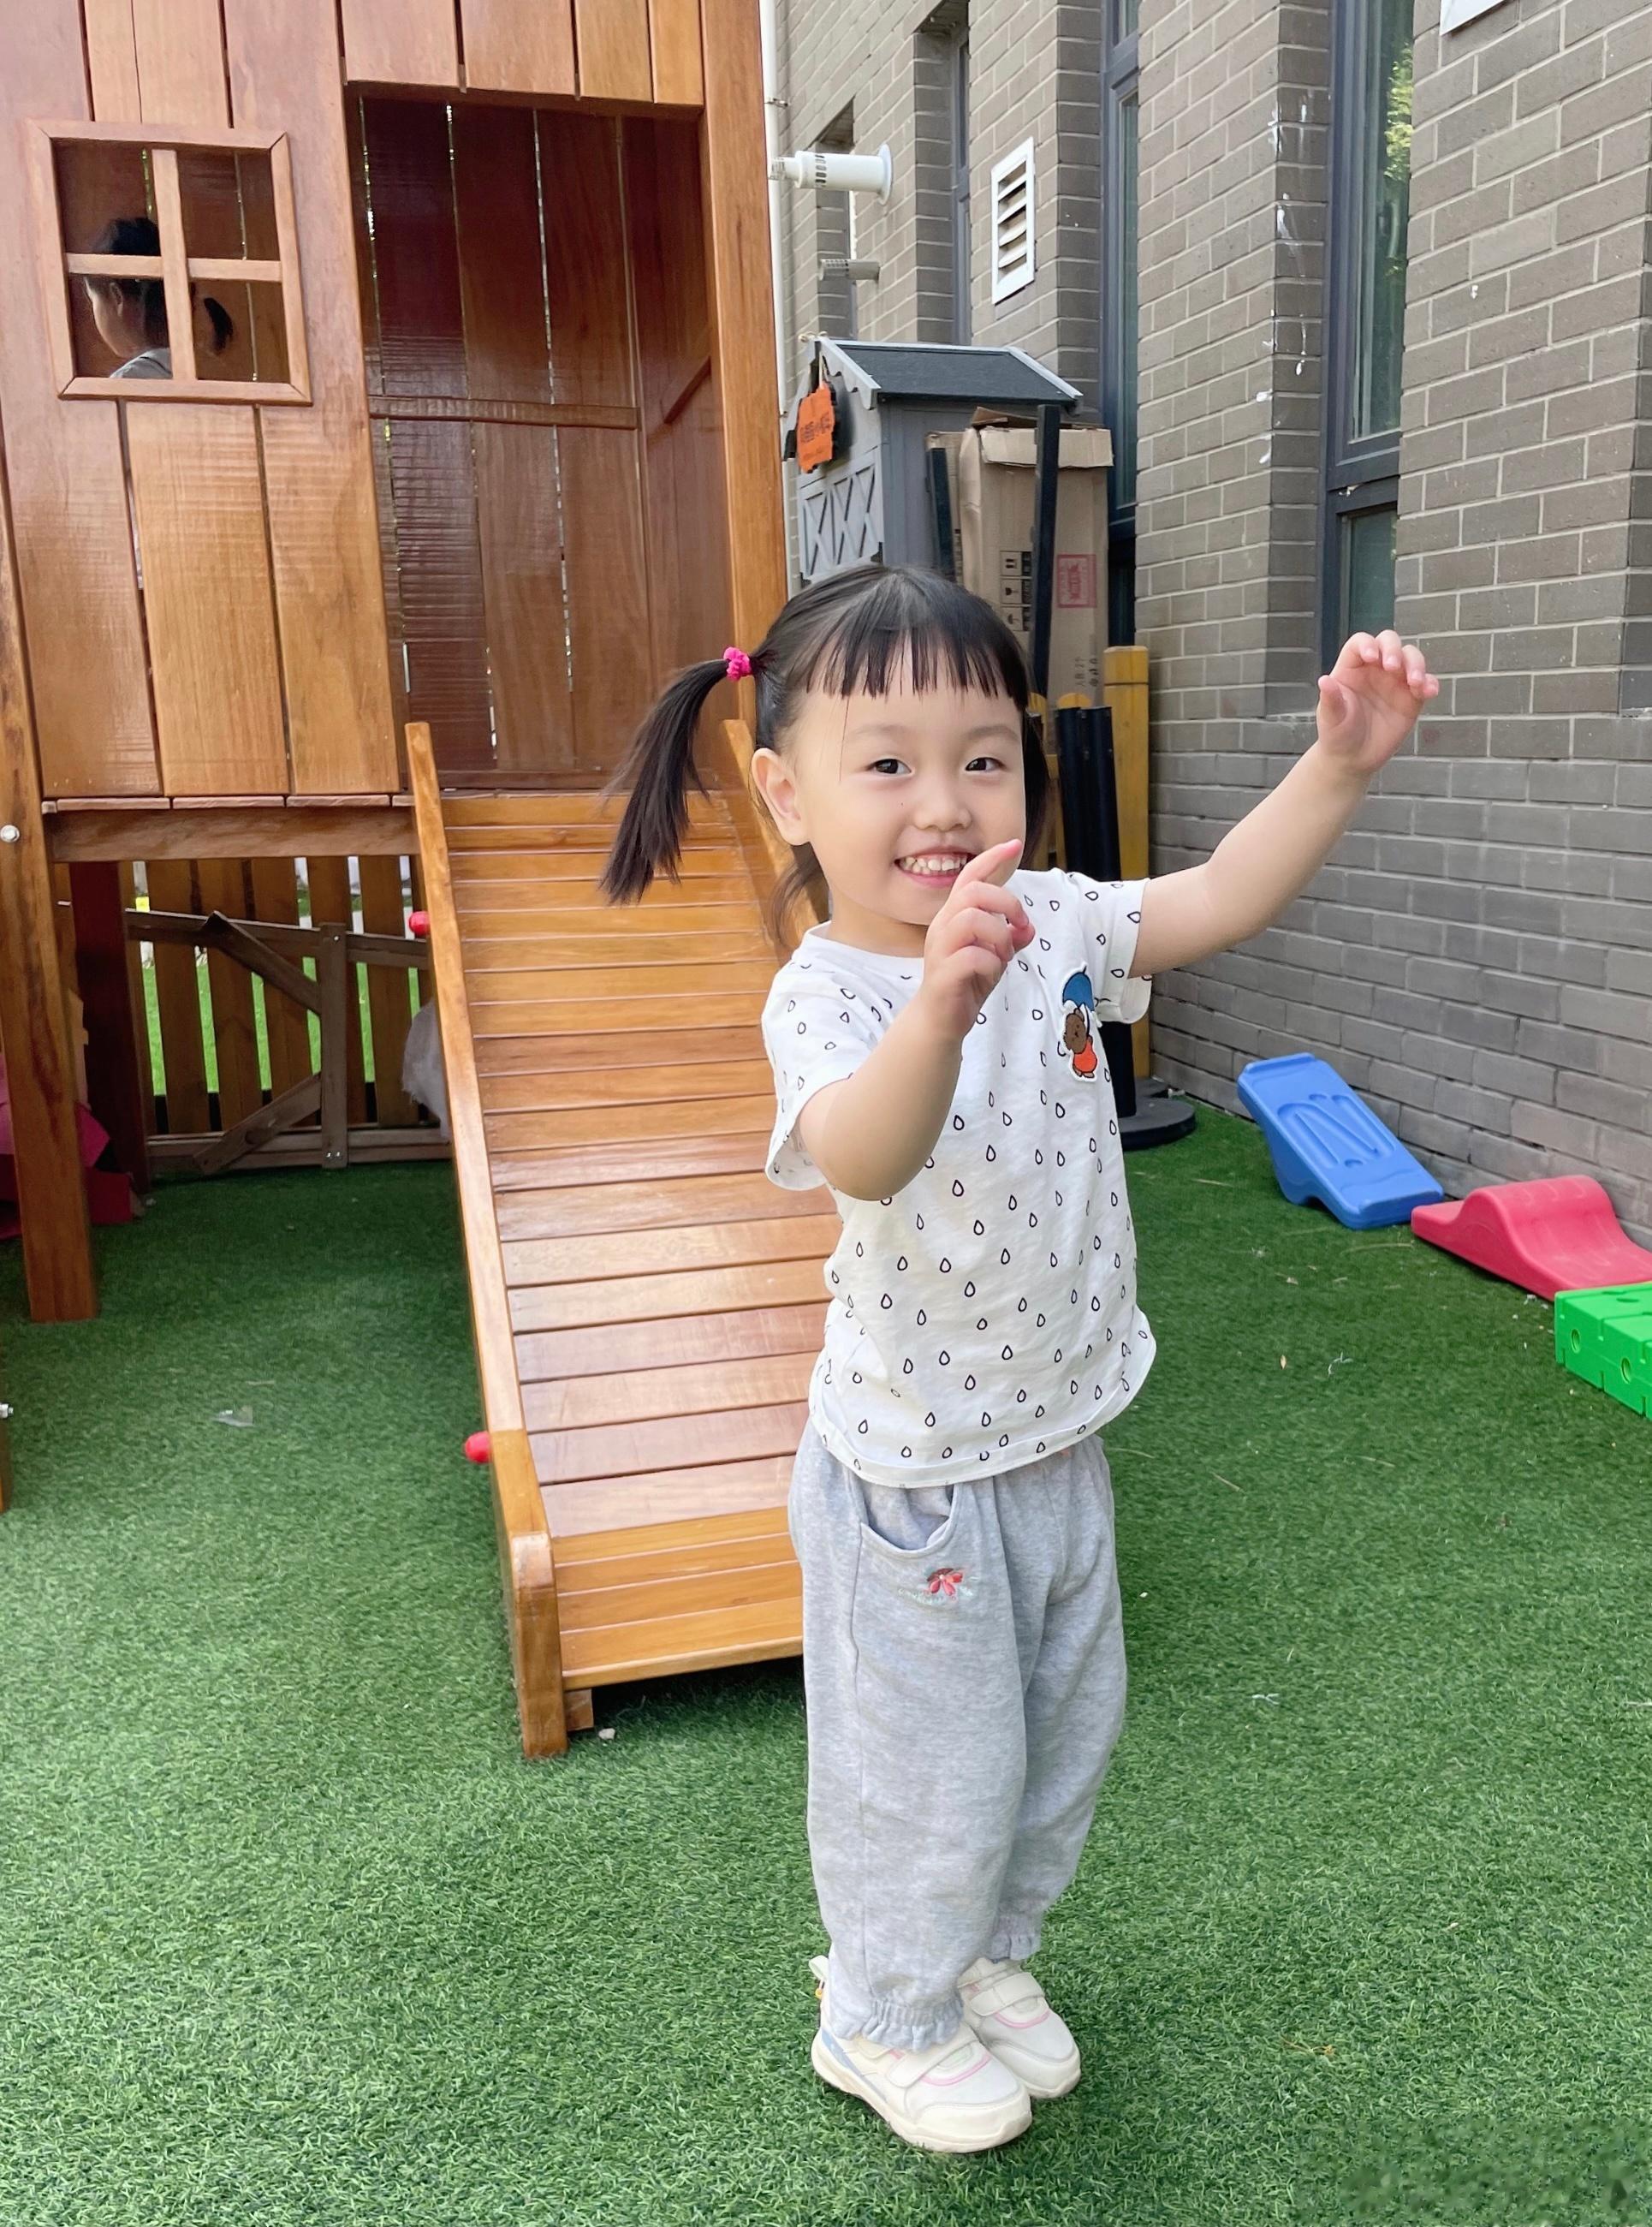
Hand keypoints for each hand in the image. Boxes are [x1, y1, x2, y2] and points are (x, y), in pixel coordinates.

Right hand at [916, 838, 1032, 1040]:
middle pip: (974, 892)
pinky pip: (973, 956)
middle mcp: (942, 927)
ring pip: (972, 920)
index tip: (1014, 844)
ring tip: (1003, 955)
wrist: (941, 1021)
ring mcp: (939, 949)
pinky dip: (992, 964)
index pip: (969, 877)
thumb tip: (1028, 928)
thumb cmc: (965, 983)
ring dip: (999, 936)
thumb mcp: (996, 956)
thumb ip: (1011, 938)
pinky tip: (992, 974)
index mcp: (953, 916)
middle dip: (1006, 903)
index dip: (992, 859)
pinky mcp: (942, 974)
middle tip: (1021, 926)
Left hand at [1317, 630, 1438, 776]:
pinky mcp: (1412, 698)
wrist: (1354, 758)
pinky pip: (1425, 683)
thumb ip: (1331, 699)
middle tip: (1393, 667)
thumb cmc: (1337, 734)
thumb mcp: (1331, 718)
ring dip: (1416, 664)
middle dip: (1394, 649)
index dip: (1367, 644)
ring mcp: (1395, 681)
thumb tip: (1324, 681)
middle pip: (1389, 642)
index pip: (1360, 643)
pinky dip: (1430, 684)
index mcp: (1352, 668)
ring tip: (1415, 683)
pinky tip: (1429, 692)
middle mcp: (1375, 669)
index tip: (1371, 657)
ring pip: (1411, 658)